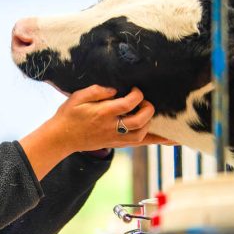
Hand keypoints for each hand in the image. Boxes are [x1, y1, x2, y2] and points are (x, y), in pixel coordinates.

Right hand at [19, 85, 166, 180]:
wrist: (61, 138)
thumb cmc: (69, 115)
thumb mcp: (78, 96)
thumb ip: (97, 90)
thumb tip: (115, 89)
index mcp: (103, 113)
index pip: (128, 103)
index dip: (137, 95)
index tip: (135, 90)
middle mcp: (111, 127)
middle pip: (138, 121)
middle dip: (147, 109)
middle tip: (144, 102)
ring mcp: (115, 138)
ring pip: (141, 135)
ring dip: (150, 124)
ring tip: (150, 114)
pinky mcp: (117, 144)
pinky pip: (141, 144)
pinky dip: (157, 140)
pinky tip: (172, 140)